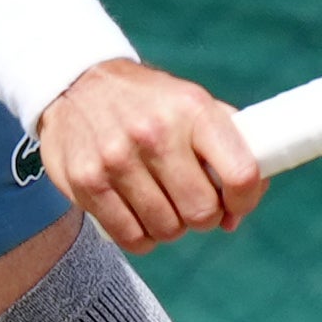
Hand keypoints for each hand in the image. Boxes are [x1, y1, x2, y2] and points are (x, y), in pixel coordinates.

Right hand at [36, 59, 265, 250]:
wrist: (77, 84)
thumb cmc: (150, 104)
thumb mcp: (194, 105)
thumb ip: (229, 150)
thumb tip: (235, 214)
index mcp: (193, 109)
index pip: (240, 173)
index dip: (244, 200)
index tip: (234, 203)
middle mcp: (155, 132)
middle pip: (201, 212)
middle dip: (203, 216)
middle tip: (190, 201)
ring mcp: (117, 158)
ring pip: (167, 229)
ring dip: (170, 226)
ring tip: (161, 203)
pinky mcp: (87, 181)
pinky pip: (131, 238)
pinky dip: (141, 236)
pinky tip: (138, 215)